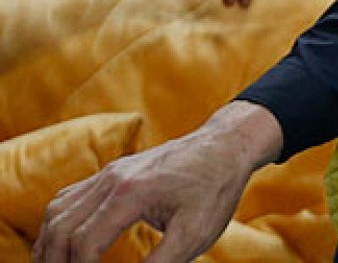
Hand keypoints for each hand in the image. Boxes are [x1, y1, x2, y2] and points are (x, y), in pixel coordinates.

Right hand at [33, 101, 282, 262]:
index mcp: (131, 194)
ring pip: (58, 209)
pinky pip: (70, 196)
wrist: (227, 146)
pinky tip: (64, 242)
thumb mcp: (196, 233)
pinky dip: (59, 222)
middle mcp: (112, 179)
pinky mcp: (112, 171)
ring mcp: (109, 172)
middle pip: (61, 226)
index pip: (84, 242)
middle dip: (55, 261)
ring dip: (50, 242)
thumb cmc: (216, 189)